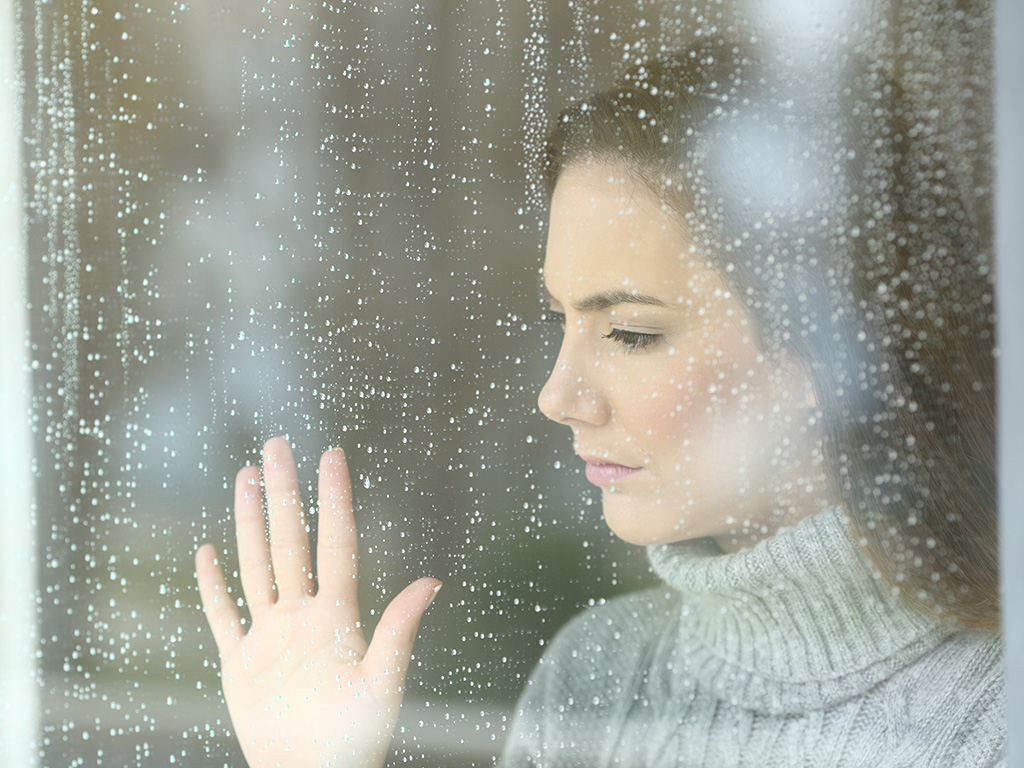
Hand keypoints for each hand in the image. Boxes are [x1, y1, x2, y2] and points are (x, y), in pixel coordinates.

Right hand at [196, 436, 440, 767]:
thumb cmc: (355, 739)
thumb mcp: (382, 684)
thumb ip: (398, 630)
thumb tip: (433, 581)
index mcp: (337, 615)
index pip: (335, 542)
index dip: (333, 498)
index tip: (331, 455)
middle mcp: (302, 615)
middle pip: (290, 541)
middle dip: (283, 493)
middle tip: (277, 446)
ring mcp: (270, 635)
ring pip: (256, 565)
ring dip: (248, 523)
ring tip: (246, 477)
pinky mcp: (240, 663)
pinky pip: (223, 616)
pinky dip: (212, 587)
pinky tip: (207, 552)